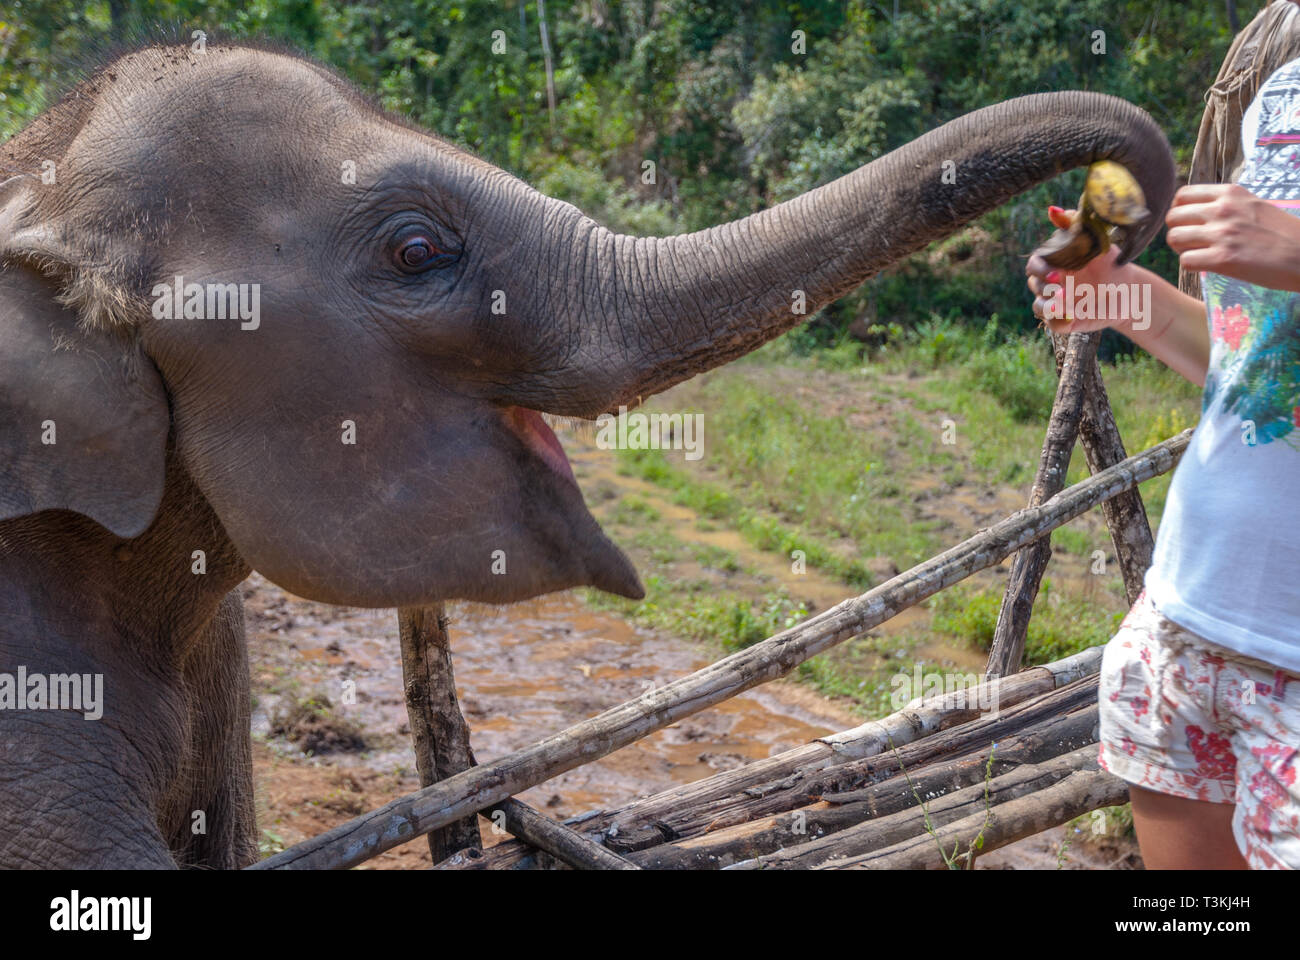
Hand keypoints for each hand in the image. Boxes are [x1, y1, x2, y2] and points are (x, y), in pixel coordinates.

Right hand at [1026, 205, 1129, 333]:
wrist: (1131, 292)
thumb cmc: (1112, 264)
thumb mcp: (1096, 241)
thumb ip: (1073, 224)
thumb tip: (1051, 209)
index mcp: (1056, 264)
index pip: (1034, 265)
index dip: (1039, 270)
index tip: (1055, 273)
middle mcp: (1052, 284)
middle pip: (1033, 286)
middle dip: (1044, 288)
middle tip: (1062, 290)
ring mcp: (1058, 303)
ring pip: (1038, 307)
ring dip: (1047, 307)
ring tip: (1064, 306)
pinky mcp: (1066, 321)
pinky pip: (1053, 325)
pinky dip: (1059, 322)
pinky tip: (1073, 317)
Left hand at [1165, 183, 1299, 292]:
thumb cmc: (1282, 234)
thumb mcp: (1253, 206)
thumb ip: (1226, 205)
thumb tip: (1196, 213)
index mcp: (1231, 193)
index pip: (1182, 195)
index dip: (1179, 211)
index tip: (1189, 223)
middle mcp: (1223, 209)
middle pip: (1172, 217)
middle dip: (1177, 231)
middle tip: (1191, 243)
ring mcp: (1222, 233)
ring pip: (1174, 238)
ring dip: (1182, 249)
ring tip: (1200, 254)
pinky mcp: (1223, 258)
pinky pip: (1185, 261)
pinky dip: (1192, 266)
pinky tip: (1207, 266)